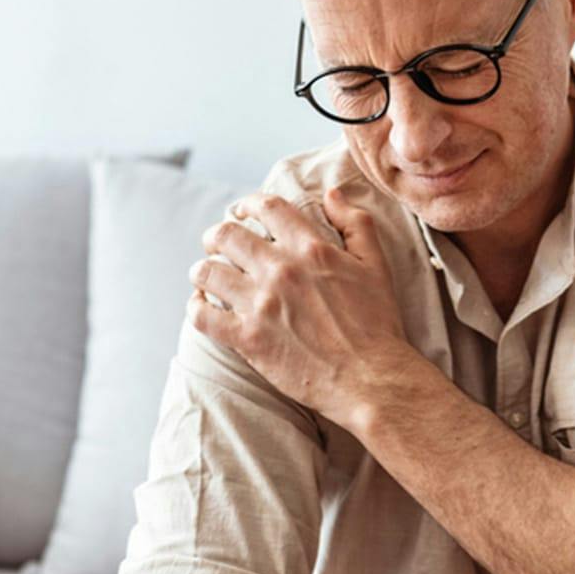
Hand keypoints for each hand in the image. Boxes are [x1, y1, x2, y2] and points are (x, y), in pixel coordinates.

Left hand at [187, 186, 415, 432]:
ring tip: (206, 275)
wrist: (371, 378)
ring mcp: (261, 305)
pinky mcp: (248, 339)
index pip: (267, 208)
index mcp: (311, 249)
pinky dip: (197, 307)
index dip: (249, 204)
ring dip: (203, 270)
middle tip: (216, 243)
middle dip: (216, 235)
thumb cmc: (377, 323)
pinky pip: (203, 315)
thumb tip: (332, 194)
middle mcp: (281, 271)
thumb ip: (356, 223)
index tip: (243, 211)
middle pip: (226, 235)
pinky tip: (203, 305)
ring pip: (207, 272)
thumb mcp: (376, 265)